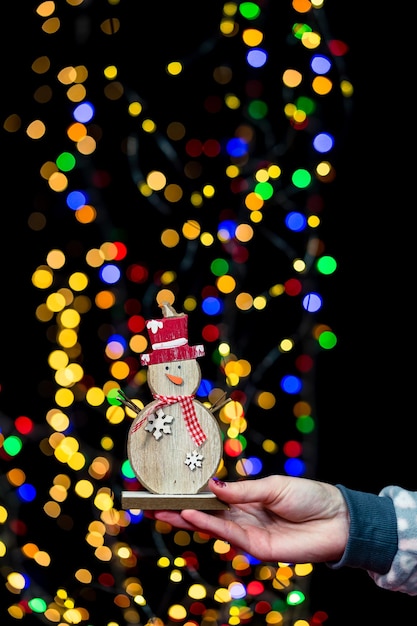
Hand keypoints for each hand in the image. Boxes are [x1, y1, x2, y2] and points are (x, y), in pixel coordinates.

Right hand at [151, 475, 349, 562]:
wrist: (337, 520)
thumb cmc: (308, 496)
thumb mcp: (272, 486)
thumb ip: (240, 490)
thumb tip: (212, 485)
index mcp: (248, 499)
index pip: (213, 497)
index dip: (191, 494)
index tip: (168, 488)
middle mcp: (244, 516)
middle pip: (206, 514)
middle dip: (179, 510)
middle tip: (151, 506)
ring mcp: (248, 533)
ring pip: (211, 526)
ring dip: (187, 519)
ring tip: (162, 511)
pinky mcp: (256, 548)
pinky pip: (228, 535)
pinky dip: (208, 526)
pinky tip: (191, 516)